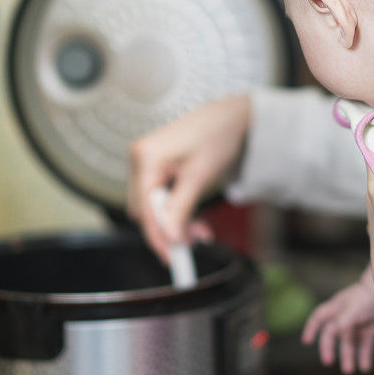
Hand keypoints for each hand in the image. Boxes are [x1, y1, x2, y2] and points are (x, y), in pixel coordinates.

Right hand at [127, 93, 250, 262]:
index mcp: (146, 157)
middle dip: (170, 228)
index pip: (144, 208)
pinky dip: (177, 208)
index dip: (157, 236)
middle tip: (196, 240)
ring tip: (201, 230)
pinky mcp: (159, 164)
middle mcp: (140, 158)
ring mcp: (148, 160)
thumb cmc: (218, 136)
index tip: (172, 258)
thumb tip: (171, 239)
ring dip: (175, 220)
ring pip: (154, 204)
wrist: (232, 117)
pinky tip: (194, 217)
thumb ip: (181, 209)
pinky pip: (161, 194)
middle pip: (145, 208)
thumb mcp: (200, 177)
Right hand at [301, 266, 373, 373]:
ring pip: (348, 344)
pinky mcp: (369, 331)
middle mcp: (344, 317)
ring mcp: (357, 325)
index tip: (306, 342)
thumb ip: (345, 318)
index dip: (311, 328)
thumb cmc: (369, 295)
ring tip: (349, 371)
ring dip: (347, 357)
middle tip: (328, 362)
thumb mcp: (355, 306)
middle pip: (331, 335)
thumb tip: (335, 330)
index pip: (319, 317)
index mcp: (337, 308)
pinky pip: (364, 346)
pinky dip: (364, 357)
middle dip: (328, 348)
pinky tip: (365, 368)